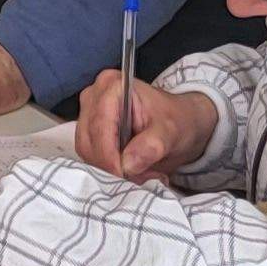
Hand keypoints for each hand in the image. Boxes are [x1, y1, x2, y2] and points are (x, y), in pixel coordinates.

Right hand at [79, 71, 214, 181]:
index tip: (127, 176)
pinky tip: (130, 171)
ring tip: (140, 175)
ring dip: (109, 170)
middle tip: (140, 178)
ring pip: (86, 151)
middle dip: (111, 166)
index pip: (100, 127)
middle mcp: (93, 96)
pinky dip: (107, 169)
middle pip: (89, 141)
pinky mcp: (88, 132)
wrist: (180, 122)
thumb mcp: (171, 131)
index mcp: (112, 87)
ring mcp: (88, 114)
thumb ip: (152, 145)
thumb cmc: (176, 119)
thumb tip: (128, 164)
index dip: (110, 156)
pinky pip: (89, 156)